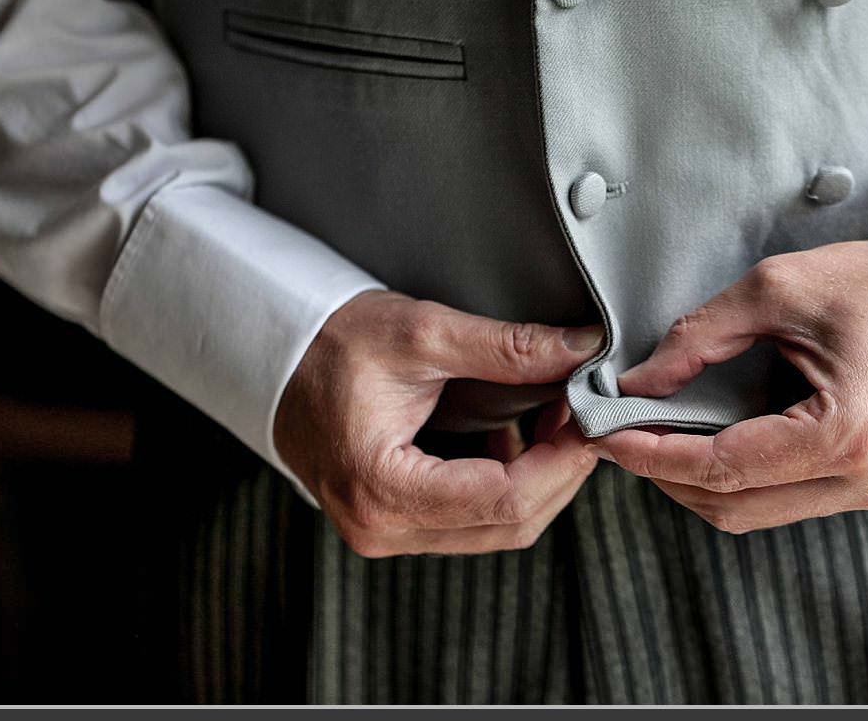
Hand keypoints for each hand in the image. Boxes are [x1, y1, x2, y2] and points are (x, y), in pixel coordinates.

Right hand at [275, 291, 603, 557]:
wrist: (278, 359)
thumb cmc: (331, 346)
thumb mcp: (422, 333)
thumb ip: (508, 347)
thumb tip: (583, 350)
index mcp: (382, 488)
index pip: (503, 499)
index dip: (561, 462)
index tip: (590, 419)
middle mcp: (382, 528)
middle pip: (508, 525)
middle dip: (559, 472)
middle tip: (583, 416)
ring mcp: (386, 533)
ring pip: (495, 530)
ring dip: (539, 480)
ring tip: (555, 420)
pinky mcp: (394, 525)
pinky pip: (471, 523)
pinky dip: (509, 487)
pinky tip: (519, 439)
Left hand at [591, 234, 867, 532]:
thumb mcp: (780, 289)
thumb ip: (700, 337)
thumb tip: (639, 381)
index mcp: (847, 433)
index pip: (723, 465)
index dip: (653, 454)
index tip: (608, 433)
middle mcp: (863, 479)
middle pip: (732, 507)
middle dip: (665, 475)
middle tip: (619, 435)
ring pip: (754, 513)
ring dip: (697, 481)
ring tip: (655, 434)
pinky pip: (783, 498)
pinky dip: (735, 476)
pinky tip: (706, 437)